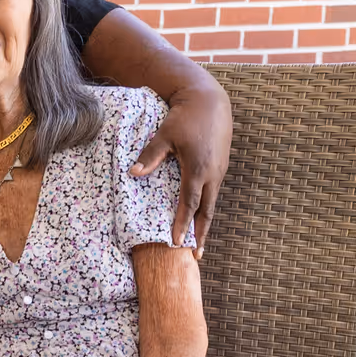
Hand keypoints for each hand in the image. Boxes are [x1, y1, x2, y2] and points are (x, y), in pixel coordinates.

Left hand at [131, 79, 230, 253]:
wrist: (210, 101)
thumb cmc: (184, 117)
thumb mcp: (164, 135)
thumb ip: (150, 156)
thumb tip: (133, 173)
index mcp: (198, 169)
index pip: (189, 203)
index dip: (183, 224)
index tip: (177, 242)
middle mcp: (213, 173)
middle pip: (207, 211)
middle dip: (202, 234)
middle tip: (196, 255)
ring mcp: (220, 170)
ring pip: (212, 202)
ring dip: (206, 223)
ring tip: (199, 242)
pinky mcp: (221, 166)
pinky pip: (214, 192)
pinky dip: (208, 207)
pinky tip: (201, 215)